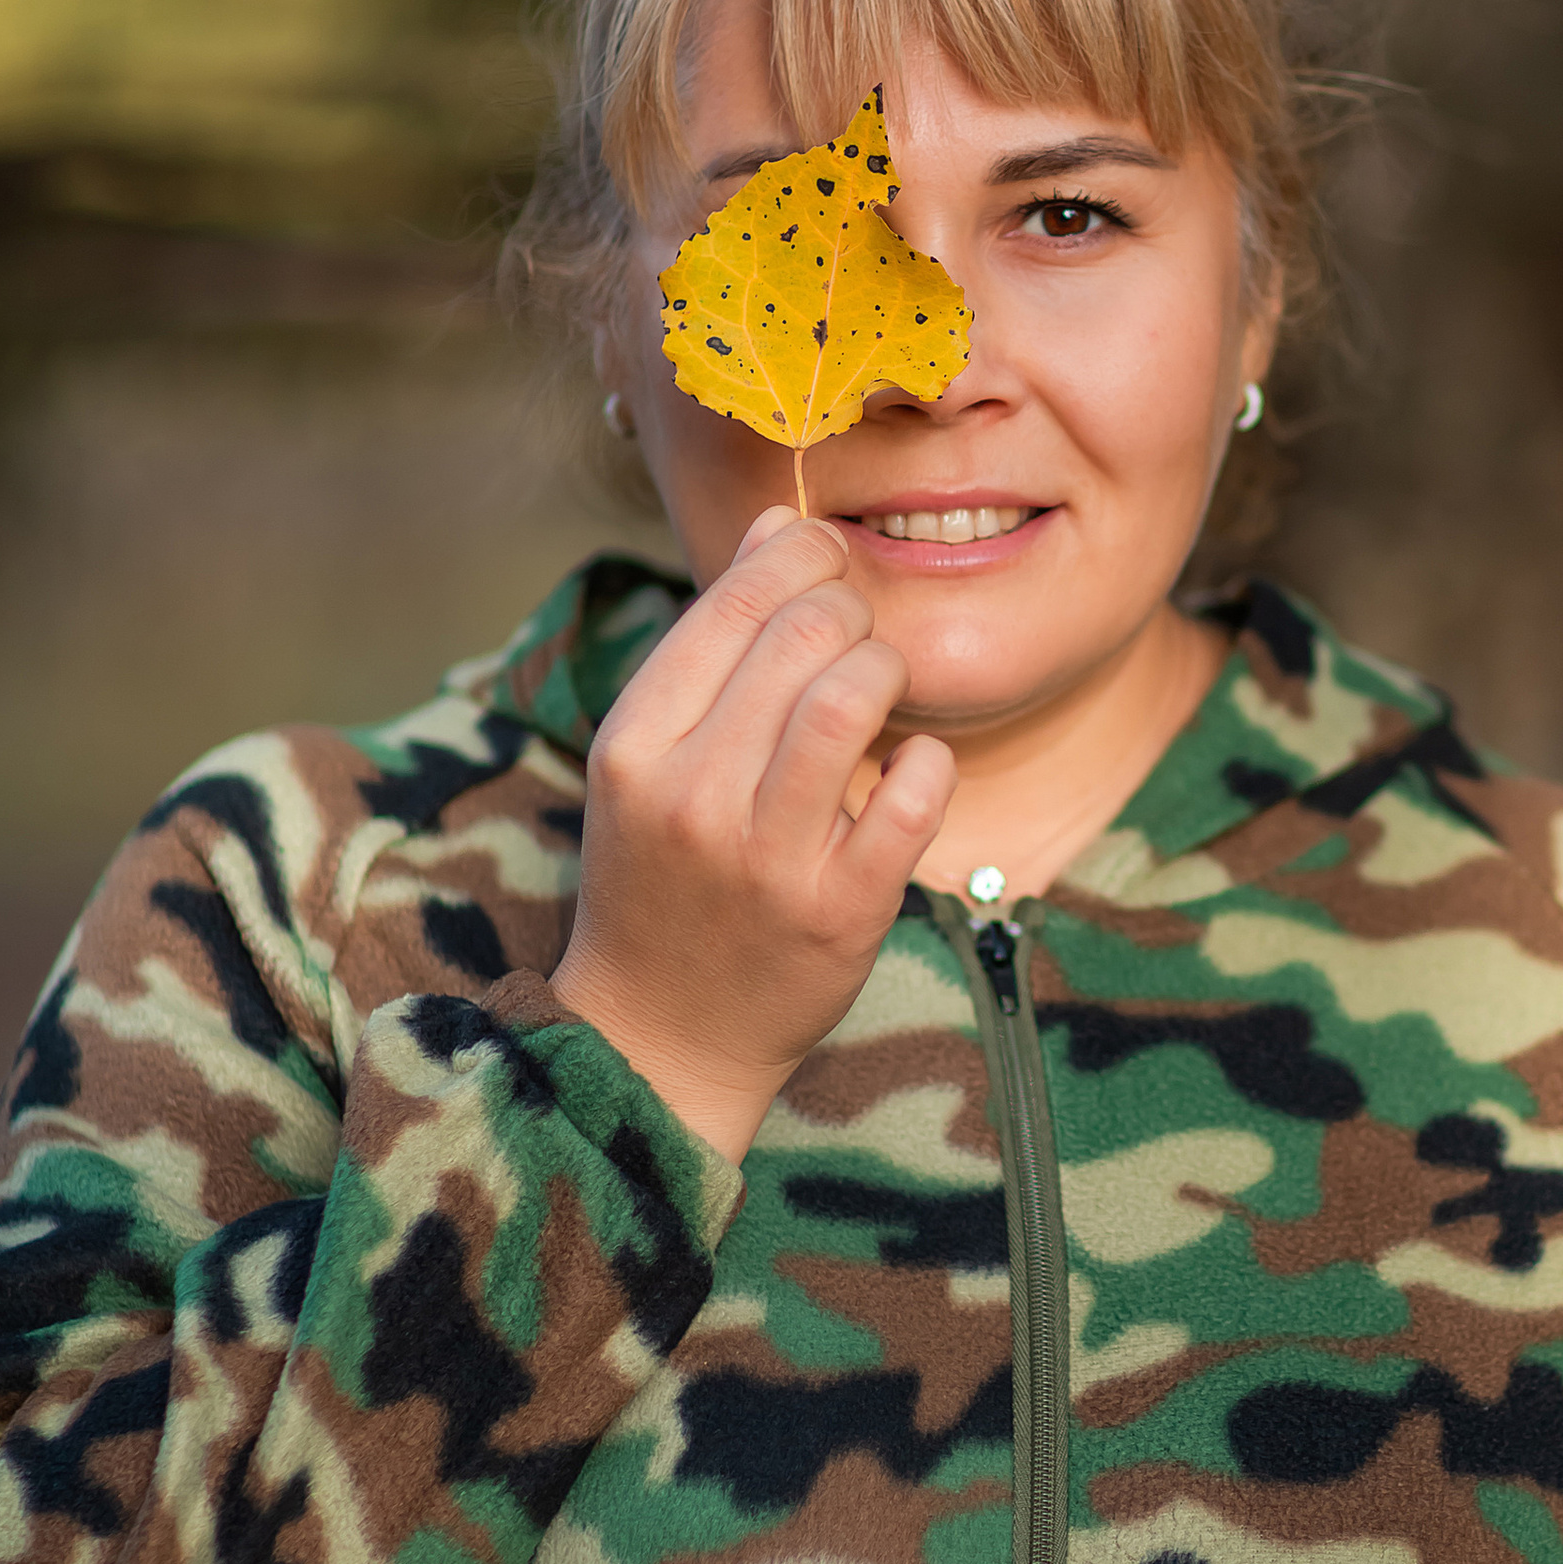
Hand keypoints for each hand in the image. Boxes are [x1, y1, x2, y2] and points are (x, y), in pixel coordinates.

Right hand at [552, 509, 955, 1160]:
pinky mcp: (841, 909)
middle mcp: (692, 796)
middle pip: (804, 636)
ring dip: (886, 673)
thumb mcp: (650, 759)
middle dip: (850, 614)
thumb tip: (780, 526)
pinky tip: (909, 767)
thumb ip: (712, 645)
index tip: (824, 568)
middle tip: (856, 640)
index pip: (733, 600)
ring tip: (879, 696)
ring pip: (853, 699)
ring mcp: (767, 857)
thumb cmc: (664, 877)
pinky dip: (927, 761)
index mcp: (634, 745)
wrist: (661, 1037)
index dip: (799, 559)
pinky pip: (912, 792)